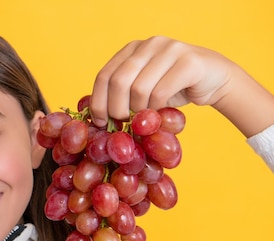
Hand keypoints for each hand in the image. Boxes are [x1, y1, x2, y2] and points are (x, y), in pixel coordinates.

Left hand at [89, 36, 233, 126]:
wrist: (214, 80)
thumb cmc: (173, 89)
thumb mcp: (142, 90)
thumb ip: (122, 95)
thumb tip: (97, 119)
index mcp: (132, 49)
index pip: (104, 75)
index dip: (98, 102)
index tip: (100, 122)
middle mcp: (148, 44)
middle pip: (118, 82)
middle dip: (116, 109)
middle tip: (123, 124)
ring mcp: (169, 49)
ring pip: (138, 89)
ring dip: (139, 111)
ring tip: (144, 118)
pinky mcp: (188, 61)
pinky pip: (160, 93)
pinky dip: (155, 109)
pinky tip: (159, 113)